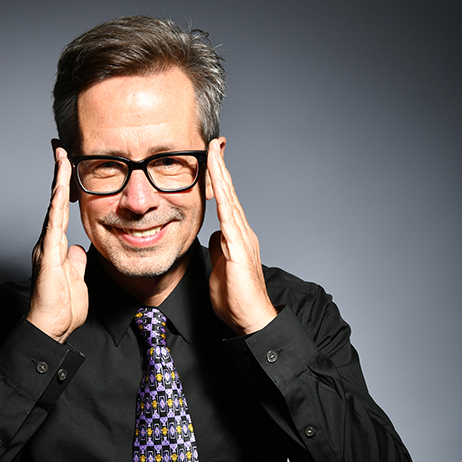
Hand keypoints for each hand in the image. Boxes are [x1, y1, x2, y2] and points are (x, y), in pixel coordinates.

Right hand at [27, 147, 87, 342]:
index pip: (62, 212)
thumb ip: (76, 262)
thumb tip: (78, 249)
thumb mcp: (77, 279)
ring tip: (61, 160)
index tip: (69, 167)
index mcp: (57, 248)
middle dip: (59, 177)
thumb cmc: (62, 309)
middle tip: (62, 150)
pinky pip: (53, 228)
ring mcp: (47, 249)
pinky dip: (56, 208)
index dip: (65, 190)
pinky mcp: (48, 258)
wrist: (51, 328)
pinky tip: (59, 192)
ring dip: (57, 184)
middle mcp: (49, 244)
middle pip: (55, 203)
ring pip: (53, 210)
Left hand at [207, 139, 276, 335]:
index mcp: (236, 237)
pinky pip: (228, 216)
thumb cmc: (236, 299)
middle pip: (229, 193)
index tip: (210, 159)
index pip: (225, 202)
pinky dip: (223, 197)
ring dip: (221, 175)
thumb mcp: (219, 269)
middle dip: (220, 167)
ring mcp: (242, 238)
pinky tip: (217, 182)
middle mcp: (242, 232)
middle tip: (213, 142)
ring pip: (230, 199)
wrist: (250, 318)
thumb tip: (213, 237)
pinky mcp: (239, 247)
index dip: (218, 180)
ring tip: (213, 152)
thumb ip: (217, 250)